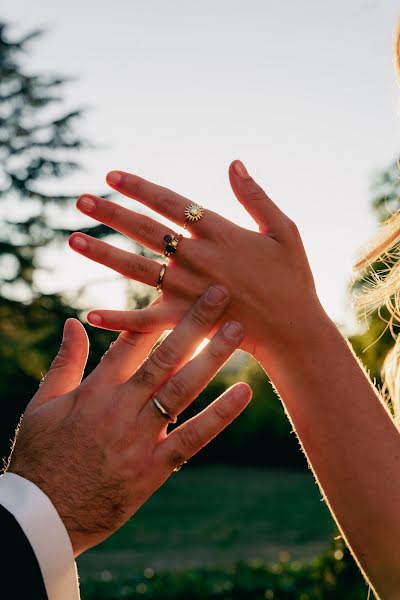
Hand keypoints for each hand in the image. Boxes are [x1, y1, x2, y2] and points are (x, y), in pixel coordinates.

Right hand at [6, 286, 250, 555]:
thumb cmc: (39, 457)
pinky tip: (244, 392)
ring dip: (212, 357)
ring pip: (182, 389)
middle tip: (219, 293)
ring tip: (237, 329)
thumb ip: (65, 362)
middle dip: (193, 321)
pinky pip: (192, 438)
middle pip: (163, 356)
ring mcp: (139, 437)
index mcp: (94, 390)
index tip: (179, 289)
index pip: (129, 342)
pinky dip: (219, 416)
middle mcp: (121, 407)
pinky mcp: (153, 468)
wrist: (42, 515)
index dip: (155, 314)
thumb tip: (73, 323)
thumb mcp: (42, 405)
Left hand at [69, 160, 325, 362]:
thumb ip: (255, 197)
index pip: (170, 202)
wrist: (293, 328)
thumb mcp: (283, 229)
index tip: (111, 176)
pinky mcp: (186, 319)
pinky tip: (91, 314)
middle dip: (110, 213)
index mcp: (219, 231)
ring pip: (136, 266)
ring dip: (103, 252)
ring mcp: (188, 288)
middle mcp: (197, 256)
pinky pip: (146, 319)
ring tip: (74, 240)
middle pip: (145, 229)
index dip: (139, 187)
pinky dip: (119, 318)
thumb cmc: (292, 278)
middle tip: (80, 201)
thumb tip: (234, 163)